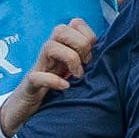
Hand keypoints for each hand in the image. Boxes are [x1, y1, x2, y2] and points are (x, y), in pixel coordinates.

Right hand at [0, 18, 96, 136]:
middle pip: (60, 29)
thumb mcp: (75, 75)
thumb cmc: (54, 93)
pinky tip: (64, 87)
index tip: (93, 54)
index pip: (74, 24)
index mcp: (62, 49)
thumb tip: (113, 59)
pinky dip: (52, 80)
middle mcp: (49, 55)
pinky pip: (37, 76)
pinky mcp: (29, 86)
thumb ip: (88, 64)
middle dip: (79, 44)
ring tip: (77, 76)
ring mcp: (38, 68)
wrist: (25, 113)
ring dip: (69, 58)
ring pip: (49, 46)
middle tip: (86, 64)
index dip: (87, 34)